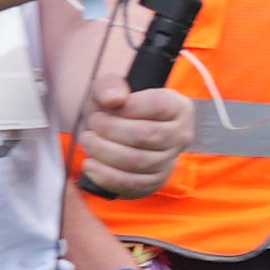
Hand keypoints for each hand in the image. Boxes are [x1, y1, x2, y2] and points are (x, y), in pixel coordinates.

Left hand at [70, 73, 192, 198]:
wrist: (114, 132)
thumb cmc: (115, 108)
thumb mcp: (109, 88)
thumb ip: (109, 85)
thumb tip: (114, 99)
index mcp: (178, 107)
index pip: (156, 105)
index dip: (126, 107)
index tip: (106, 107)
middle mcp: (181, 135)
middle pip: (146, 135)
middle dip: (110, 130)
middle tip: (93, 124)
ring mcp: (171, 161)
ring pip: (138, 162)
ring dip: (104, 152)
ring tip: (88, 141)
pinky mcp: (155, 181)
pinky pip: (134, 184)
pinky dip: (107, 176)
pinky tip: (90, 165)